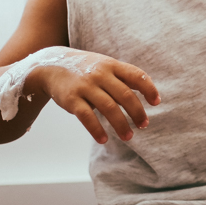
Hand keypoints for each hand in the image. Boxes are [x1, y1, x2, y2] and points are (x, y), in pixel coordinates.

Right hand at [25, 50, 160, 143]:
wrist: (49, 66)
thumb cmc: (84, 68)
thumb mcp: (104, 65)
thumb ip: (123, 76)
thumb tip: (147, 89)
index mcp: (111, 65)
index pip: (136, 75)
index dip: (149, 89)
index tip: (156, 103)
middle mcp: (100, 74)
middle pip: (126, 95)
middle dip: (137, 112)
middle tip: (144, 125)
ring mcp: (85, 86)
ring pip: (109, 108)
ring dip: (121, 125)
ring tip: (128, 136)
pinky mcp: (71, 99)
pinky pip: (87, 117)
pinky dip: (97, 130)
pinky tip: (103, 139)